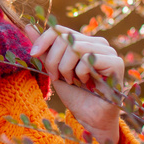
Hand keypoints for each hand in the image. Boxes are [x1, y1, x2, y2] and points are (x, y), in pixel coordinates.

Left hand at [24, 24, 123, 143]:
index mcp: (84, 42)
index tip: (33, 55)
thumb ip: (44, 49)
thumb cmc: (74, 94)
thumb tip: (28, 26)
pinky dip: (80, 73)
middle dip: (53, 60)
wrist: (89, 118)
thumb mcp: (54, 69)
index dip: (43, 39)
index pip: (60, 29)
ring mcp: (108, 51)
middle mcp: (97, 43)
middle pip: (65, 38)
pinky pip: (87, 58)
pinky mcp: (115, 62)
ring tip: (71, 81)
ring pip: (75, 47)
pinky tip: (87, 83)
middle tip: (57, 76)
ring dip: (65, 68)